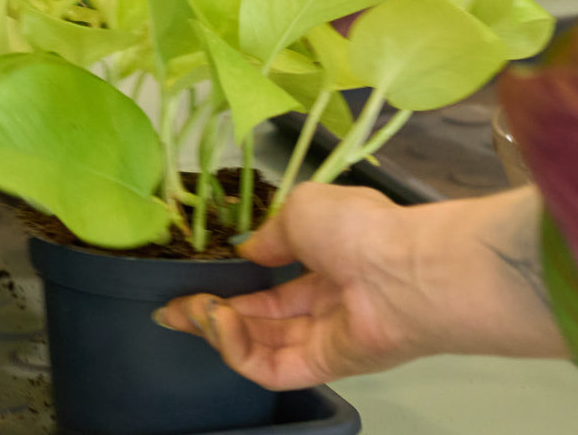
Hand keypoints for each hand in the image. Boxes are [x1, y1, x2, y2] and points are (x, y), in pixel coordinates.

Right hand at [154, 184, 565, 388]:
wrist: (406, 270)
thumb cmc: (358, 227)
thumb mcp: (301, 209)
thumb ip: (269, 235)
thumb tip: (248, 251)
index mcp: (323, 256)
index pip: (268, 277)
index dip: (229, 280)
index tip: (191, 280)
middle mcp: (322, 299)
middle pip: (257, 315)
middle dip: (210, 310)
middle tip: (170, 307)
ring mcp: (323, 336)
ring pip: (259, 343)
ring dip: (218, 328)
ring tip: (190, 310)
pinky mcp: (324, 367)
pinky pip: (272, 367)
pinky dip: (238, 349)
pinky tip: (218, 324)